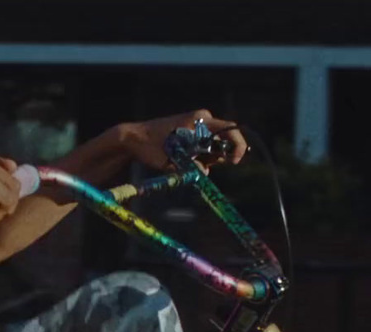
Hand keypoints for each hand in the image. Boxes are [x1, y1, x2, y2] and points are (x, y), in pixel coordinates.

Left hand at [117, 109, 248, 171]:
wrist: (133, 138)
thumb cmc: (149, 147)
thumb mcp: (170, 160)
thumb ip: (190, 166)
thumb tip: (206, 173)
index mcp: (199, 120)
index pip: (230, 129)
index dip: (237, 145)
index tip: (234, 161)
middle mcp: (202, 118)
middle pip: (224, 139)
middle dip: (218, 156)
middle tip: (200, 166)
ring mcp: (197, 123)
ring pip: (215, 144)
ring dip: (207, 158)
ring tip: (186, 162)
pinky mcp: (192, 130)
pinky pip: (206, 144)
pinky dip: (200, 155)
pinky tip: (186, 159)